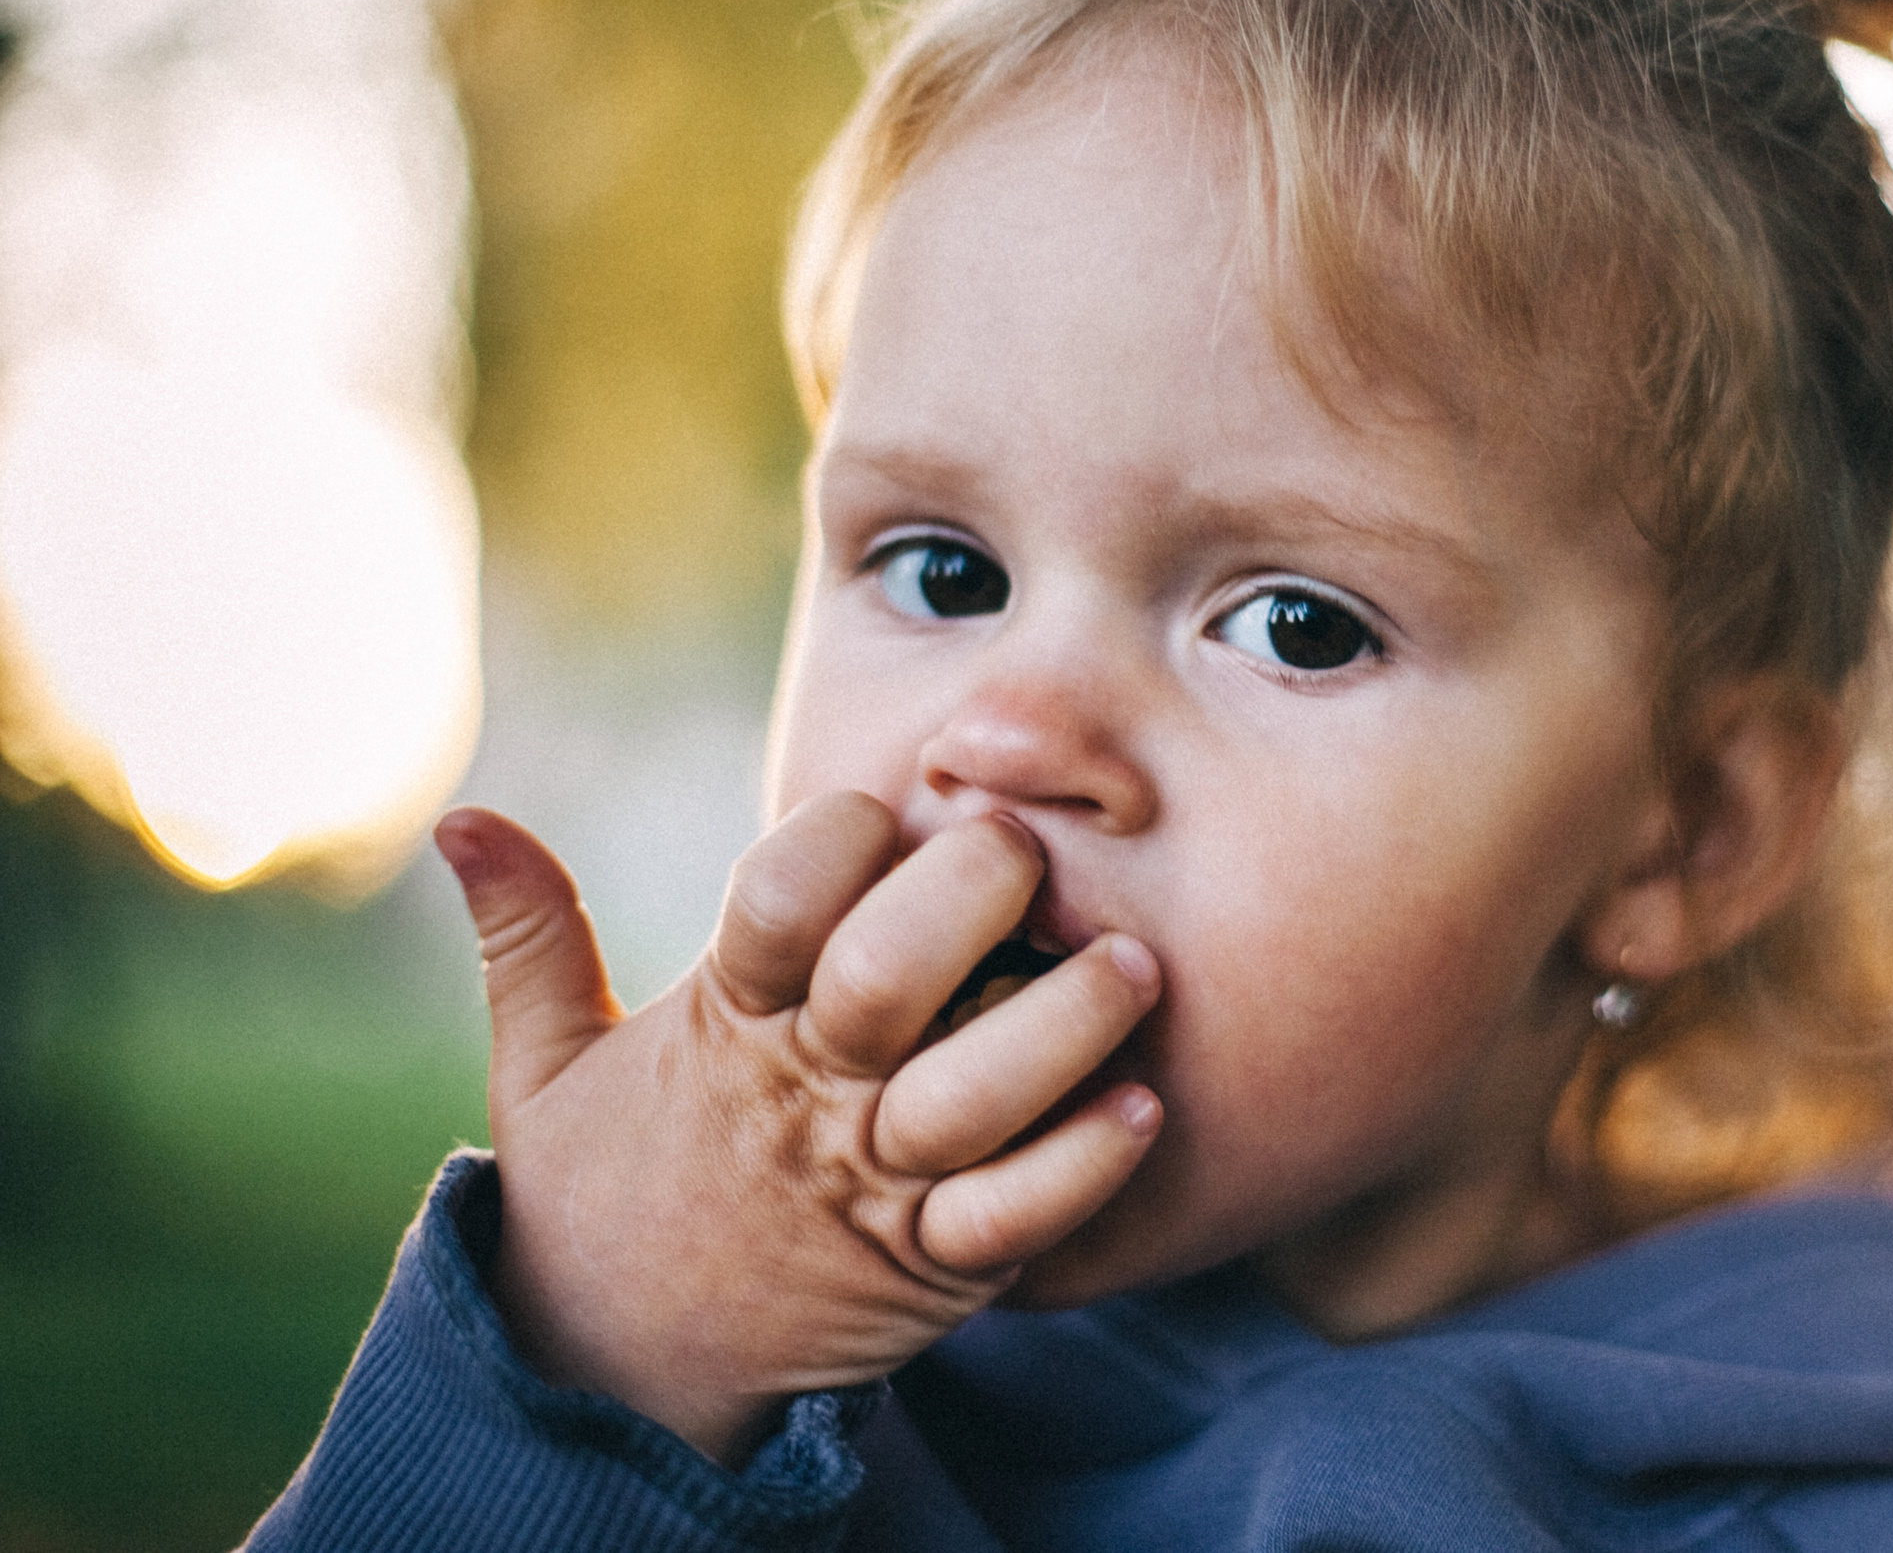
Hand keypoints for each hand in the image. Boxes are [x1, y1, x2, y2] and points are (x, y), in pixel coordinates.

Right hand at [433, 794, 1162, 1466]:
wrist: (619, 1372)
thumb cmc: (605, 1182)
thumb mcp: (548, 1059)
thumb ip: (529, 931)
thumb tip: (461, 818)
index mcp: (722, 1021)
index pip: (775, 904)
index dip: (832, 840)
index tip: (879, 808)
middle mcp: (804, 1094)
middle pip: (885, 984)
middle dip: (962, 902)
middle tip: (1022, 852)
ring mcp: (872, 1185)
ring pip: (974, 1101)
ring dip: (1060, 1028)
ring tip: (1133, 965)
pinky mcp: (929, 1270)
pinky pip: (1012, 1219)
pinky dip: (1079, 1169)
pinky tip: (1143, 1109)